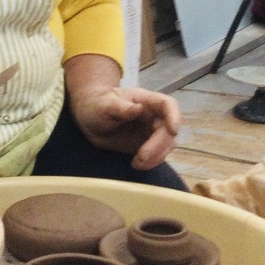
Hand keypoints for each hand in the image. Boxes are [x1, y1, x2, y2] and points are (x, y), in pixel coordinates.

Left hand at [64, 54, 180, 169]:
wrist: (89, 118)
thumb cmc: (96, 105)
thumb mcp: (103, 104)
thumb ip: (120, 106)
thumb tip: (137, 108)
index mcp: (145, 100)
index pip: (168, 104)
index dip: (174, 116)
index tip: (173, 131)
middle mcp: (153, 115)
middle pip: (169, 130)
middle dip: (159, 145)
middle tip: (142, 157)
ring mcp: (152, 131)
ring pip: (167, 145)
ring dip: (156, 157)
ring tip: (137, 163)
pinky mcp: (148, 146)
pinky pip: (157, 155)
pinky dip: (151, 162)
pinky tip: (136, 164)